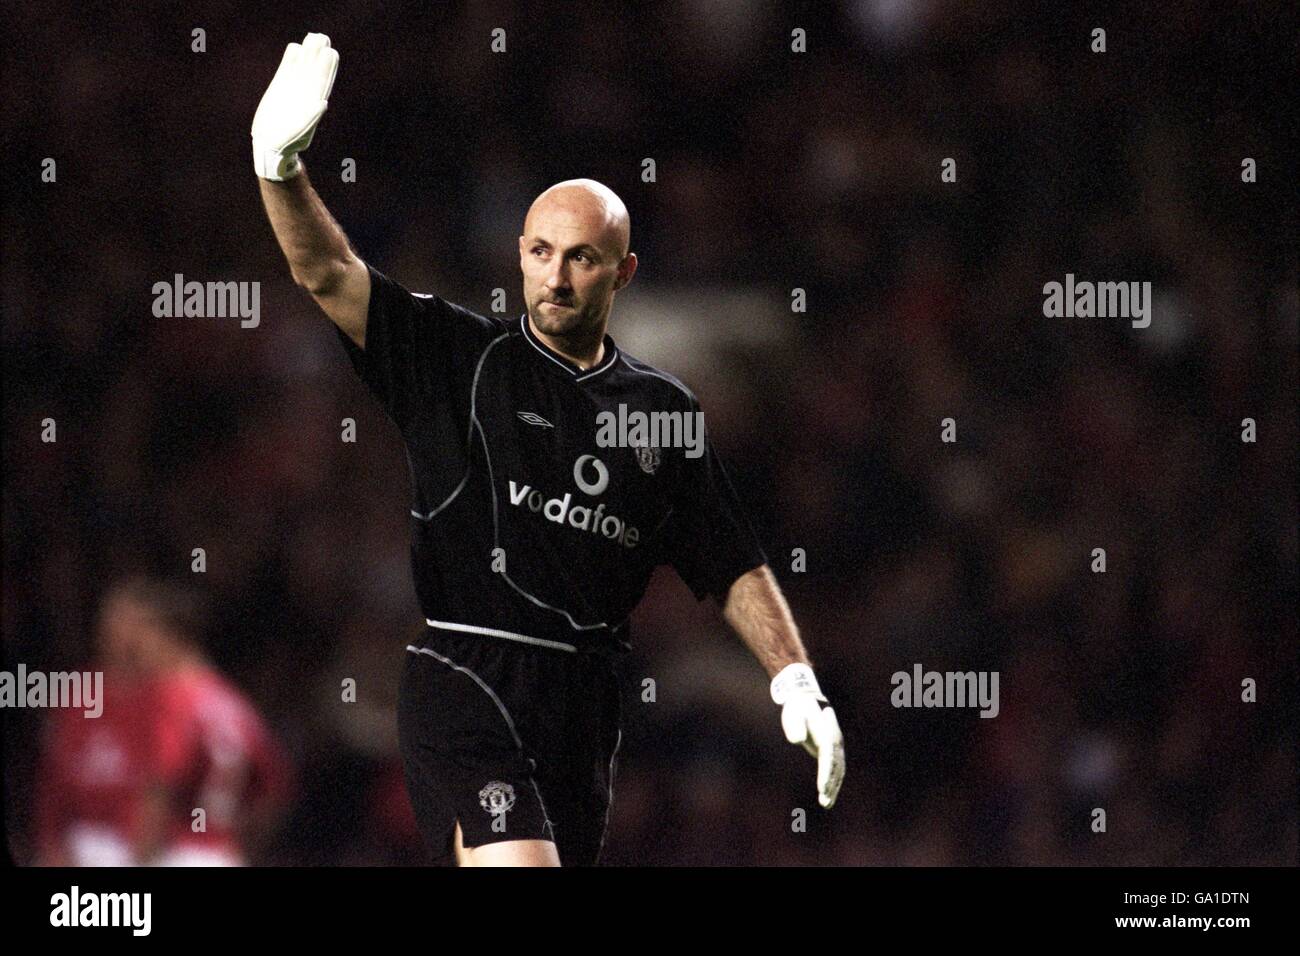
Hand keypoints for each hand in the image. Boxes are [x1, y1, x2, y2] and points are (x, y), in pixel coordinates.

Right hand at [251, 33, 339, 180]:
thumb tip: (323, 103)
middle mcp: (306, 92)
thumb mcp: (301, 132)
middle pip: (316, 69)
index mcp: (314, 102)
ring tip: (313, 37)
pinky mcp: (280, 85)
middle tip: (323, 38)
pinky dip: (291, 58)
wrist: (271, 144)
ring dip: (307, 52)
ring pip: (303, 65)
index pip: (324, 81)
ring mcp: (294, 87)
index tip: (331, 53)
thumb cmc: (288, 143)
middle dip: (319, 55)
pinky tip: (296, 47)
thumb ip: (311, 118)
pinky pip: (287, 68)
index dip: (328, 67)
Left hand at [771, 663, 844, 808]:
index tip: (822, 788)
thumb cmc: (797, 708)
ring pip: (838, 771)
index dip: (826, 773)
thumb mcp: (794, 713)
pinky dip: (833, 783)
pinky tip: (827, 796)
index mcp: (827, 733)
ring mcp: (835, 746)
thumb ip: (795, 726)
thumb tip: (798, 739)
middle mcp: (835, 741)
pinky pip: (834, 770)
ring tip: (825, 804)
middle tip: (824, 802)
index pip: (828, 756)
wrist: (805, 700)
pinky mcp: (831, 751)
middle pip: (836, 767)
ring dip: (833, 787)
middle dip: (831, 785)